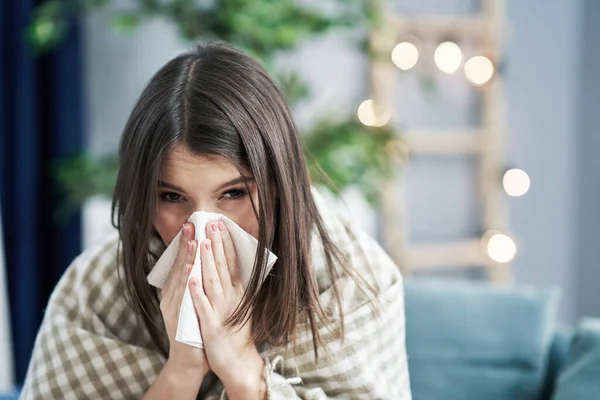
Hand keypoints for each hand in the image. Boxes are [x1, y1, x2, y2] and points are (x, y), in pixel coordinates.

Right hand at [159, 222, 208, 381]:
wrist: (189, 362)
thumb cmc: (194, 331)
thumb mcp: (194, 304)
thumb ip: (195, 286)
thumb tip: (203, 265)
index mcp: (176, 293)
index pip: (182, 263)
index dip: (187, 245)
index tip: (193, 226)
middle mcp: (172, 297)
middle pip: (179, 266)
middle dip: (186, 245)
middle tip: (192, 224)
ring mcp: (173, 308)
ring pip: (181, 278)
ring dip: (187, 258)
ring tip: (192, 240)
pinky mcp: (178, 319)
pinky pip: (183, 297)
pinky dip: (186, 282)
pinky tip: (189, 270)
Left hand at [189, 220, 265, 397]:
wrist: (237, 362)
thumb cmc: (237, 333)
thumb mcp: (242, 305)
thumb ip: (237, 286)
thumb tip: (234, 265)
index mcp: (237, 292)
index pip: (232, 262)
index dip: (226, 243)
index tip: (220, 225)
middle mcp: (231, 298)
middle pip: (223, 266)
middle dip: (217, 244)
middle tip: (211, 223)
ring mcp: (220, 311)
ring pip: (212, 281)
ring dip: (208, 261)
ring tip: (203, 242)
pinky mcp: (210, 325)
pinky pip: (202, 306)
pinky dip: (197, 292)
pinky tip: (191, 278)